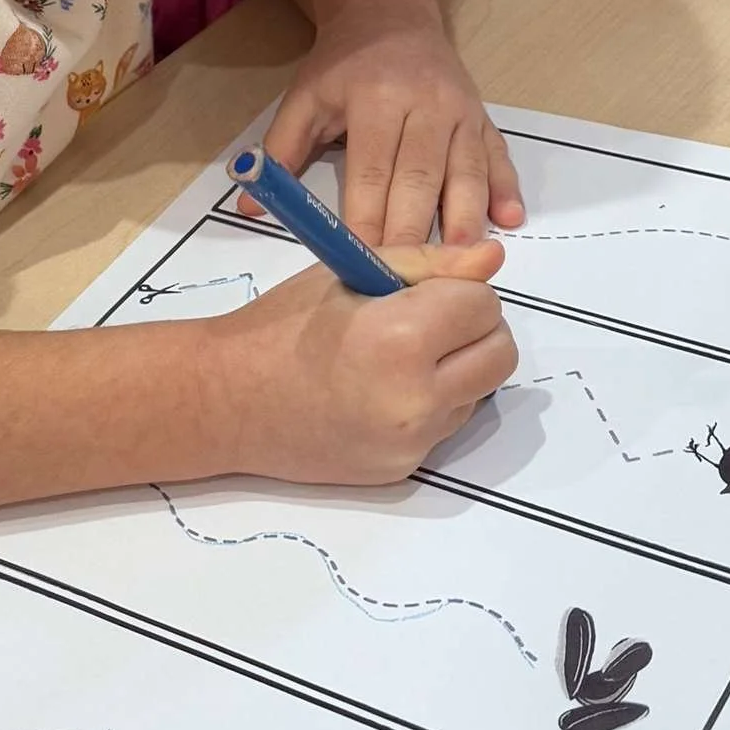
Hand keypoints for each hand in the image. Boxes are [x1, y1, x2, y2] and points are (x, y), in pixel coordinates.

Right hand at [218, 242, 517, 483]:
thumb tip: (492, 261)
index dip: (456, 290)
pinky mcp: (404, 468)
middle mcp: (417, 398)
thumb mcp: (348, 274)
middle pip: (501, 354)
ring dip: (457, 369)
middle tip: (426, 322)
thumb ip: (428, 265)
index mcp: (402, 338)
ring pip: (480, 392)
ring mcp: (413, 440)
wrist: (228, 402)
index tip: (420, 292)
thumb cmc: (282, 327)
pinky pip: (447, 426)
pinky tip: (381, 392)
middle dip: (474, 330)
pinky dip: (431, 405)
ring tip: (396, 359)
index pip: (484, 304)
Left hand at [258, 0, 523, 248]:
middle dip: (415, 230)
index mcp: (376, 98)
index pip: (372, 170)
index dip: (368, 218)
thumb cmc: (343, 64)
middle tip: (411, 281)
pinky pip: (497, 154)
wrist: (389, 11)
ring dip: (466, 216)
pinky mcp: (483, 115)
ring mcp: (460, 110)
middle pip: (421, 176)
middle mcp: (425, 103)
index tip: (363, 261)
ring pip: (465, 170)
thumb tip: (252, 207)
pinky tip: (510, 219)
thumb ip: (280, 151)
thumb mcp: (305, 96)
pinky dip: (505, 187)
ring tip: (464, 260)